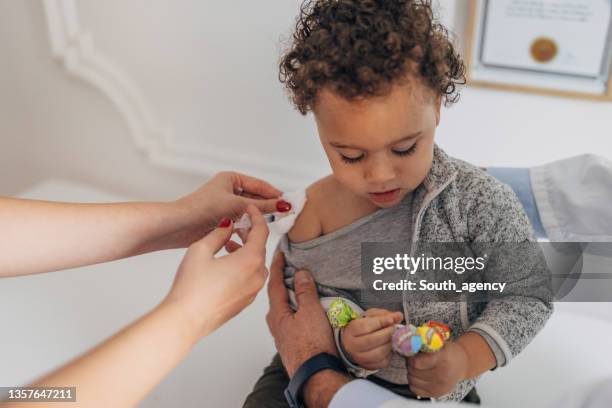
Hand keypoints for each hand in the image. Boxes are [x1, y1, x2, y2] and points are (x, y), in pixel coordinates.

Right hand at [163, 205, 268, 338]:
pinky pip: (250, 278)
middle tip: (236, 225)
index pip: (261, 231)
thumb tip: (228, 226)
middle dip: (250, 234)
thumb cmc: (192, 288)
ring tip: (227, 245)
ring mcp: (252, 292)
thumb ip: (218, 233)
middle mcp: (257, 277)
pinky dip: (243, 266)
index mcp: (250, 260)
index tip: (249, 210)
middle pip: (260, 248)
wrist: (186, 320)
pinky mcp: (244, 302)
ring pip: (256, 264)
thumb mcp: (201, 250)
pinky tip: (226, 264)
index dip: (256, 216)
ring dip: (246, 251)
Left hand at [164, 171, 285, 248]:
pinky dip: (245, 228)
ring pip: (248, 213)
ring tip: (266, 227)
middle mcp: (228, 190)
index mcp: (231, 178)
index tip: (289, 203)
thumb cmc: (204, 209)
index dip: (274, 194)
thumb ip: (263, 206)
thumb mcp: (238, 205)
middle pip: (255, 199)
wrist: (180, 226)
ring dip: (255, 220)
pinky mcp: (221, 220)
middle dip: (266, 208)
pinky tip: (251, 235)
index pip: (259, 185)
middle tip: (283, 216)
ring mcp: (225, 205)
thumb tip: (284, 204)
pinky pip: (240, 222)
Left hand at [265, 252, 336, 377]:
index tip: (279, 253)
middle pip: (277, 295)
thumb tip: (300, 273)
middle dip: (284, 280)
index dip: (277, 266)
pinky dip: (296, 308)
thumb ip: (305, 291)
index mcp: (277, 313)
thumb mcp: (311, 312)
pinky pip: (292, 319)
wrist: (316, 375)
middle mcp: (276, 323)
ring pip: (285, 308)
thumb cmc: (311, 346)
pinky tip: (306, 309)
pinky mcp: (292, 342)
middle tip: (291, 266)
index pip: (274, 283)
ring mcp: (283, 334)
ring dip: (291, 295)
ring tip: (301, 285)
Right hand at [341, 308, 402, 369]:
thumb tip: (399, 316)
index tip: (391, 320)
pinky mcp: (368, 366)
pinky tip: (390, 347)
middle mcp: (352, 345)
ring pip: (378, 353)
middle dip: (387, 333)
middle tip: (394, 328)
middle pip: (371, 340)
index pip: (365, 327)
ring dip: (389, 344)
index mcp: (351, 330)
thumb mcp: (372, 316)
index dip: (380, 323)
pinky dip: (390, 354)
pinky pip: (382, 362)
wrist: (357, 341)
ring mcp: (359, 357)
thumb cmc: (365, 326)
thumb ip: (385, 315)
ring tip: (393, 338)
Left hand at [407, 342, 468, 397]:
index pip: (416, 363)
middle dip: (410, 364)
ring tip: (418, 367)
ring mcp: (439, 387)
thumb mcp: (438, 345)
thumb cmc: (448, 353)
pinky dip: (414, 382)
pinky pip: (414, 389)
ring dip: (411, 373)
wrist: (461, 365)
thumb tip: (407, 347)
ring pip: (412, 380)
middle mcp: (442, 376)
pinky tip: (420, 376)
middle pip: (413, 371)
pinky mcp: (436, 394)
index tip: (413, 354)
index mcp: (442, 360)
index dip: (411, 357)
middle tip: (414, 359)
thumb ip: (424, 346)